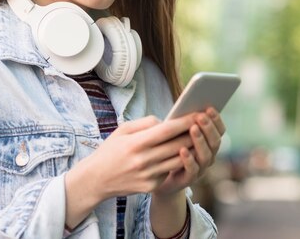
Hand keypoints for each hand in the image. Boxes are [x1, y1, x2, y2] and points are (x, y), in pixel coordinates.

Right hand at [66, 115, 195, 201]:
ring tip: (197, 138)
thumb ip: (146, 123)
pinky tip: (181, 154)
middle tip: (204, 124)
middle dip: (193, 134)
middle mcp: (143, 160)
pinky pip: (169, 172)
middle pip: (177, 145)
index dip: (185, 121)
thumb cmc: (111, 150)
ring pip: (179, 160)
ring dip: (190, 149)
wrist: (96, 179)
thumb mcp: (123, 130)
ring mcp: (148, 175)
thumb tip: (167, 122)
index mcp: (136, 143)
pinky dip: (176, 162)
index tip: (197, 113)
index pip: (167, 130)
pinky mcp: (150, 187)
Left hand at [153, 107, 224, 196]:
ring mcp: (200, 169)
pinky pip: (192, 170)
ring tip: (193, 129)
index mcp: (209, 143)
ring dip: (200, 141)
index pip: (220, 131)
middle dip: (209, 128)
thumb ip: (183, 122)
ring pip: (206, 156)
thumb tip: (186, 104)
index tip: (209, 108)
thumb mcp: (176, 132)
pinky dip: (189, 159)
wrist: (159, 175)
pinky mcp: (188, 179)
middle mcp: (208, 156)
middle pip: (215, 142)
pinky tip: (182, 149)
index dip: (216, 120)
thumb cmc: (168, 147)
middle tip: (200, 116)